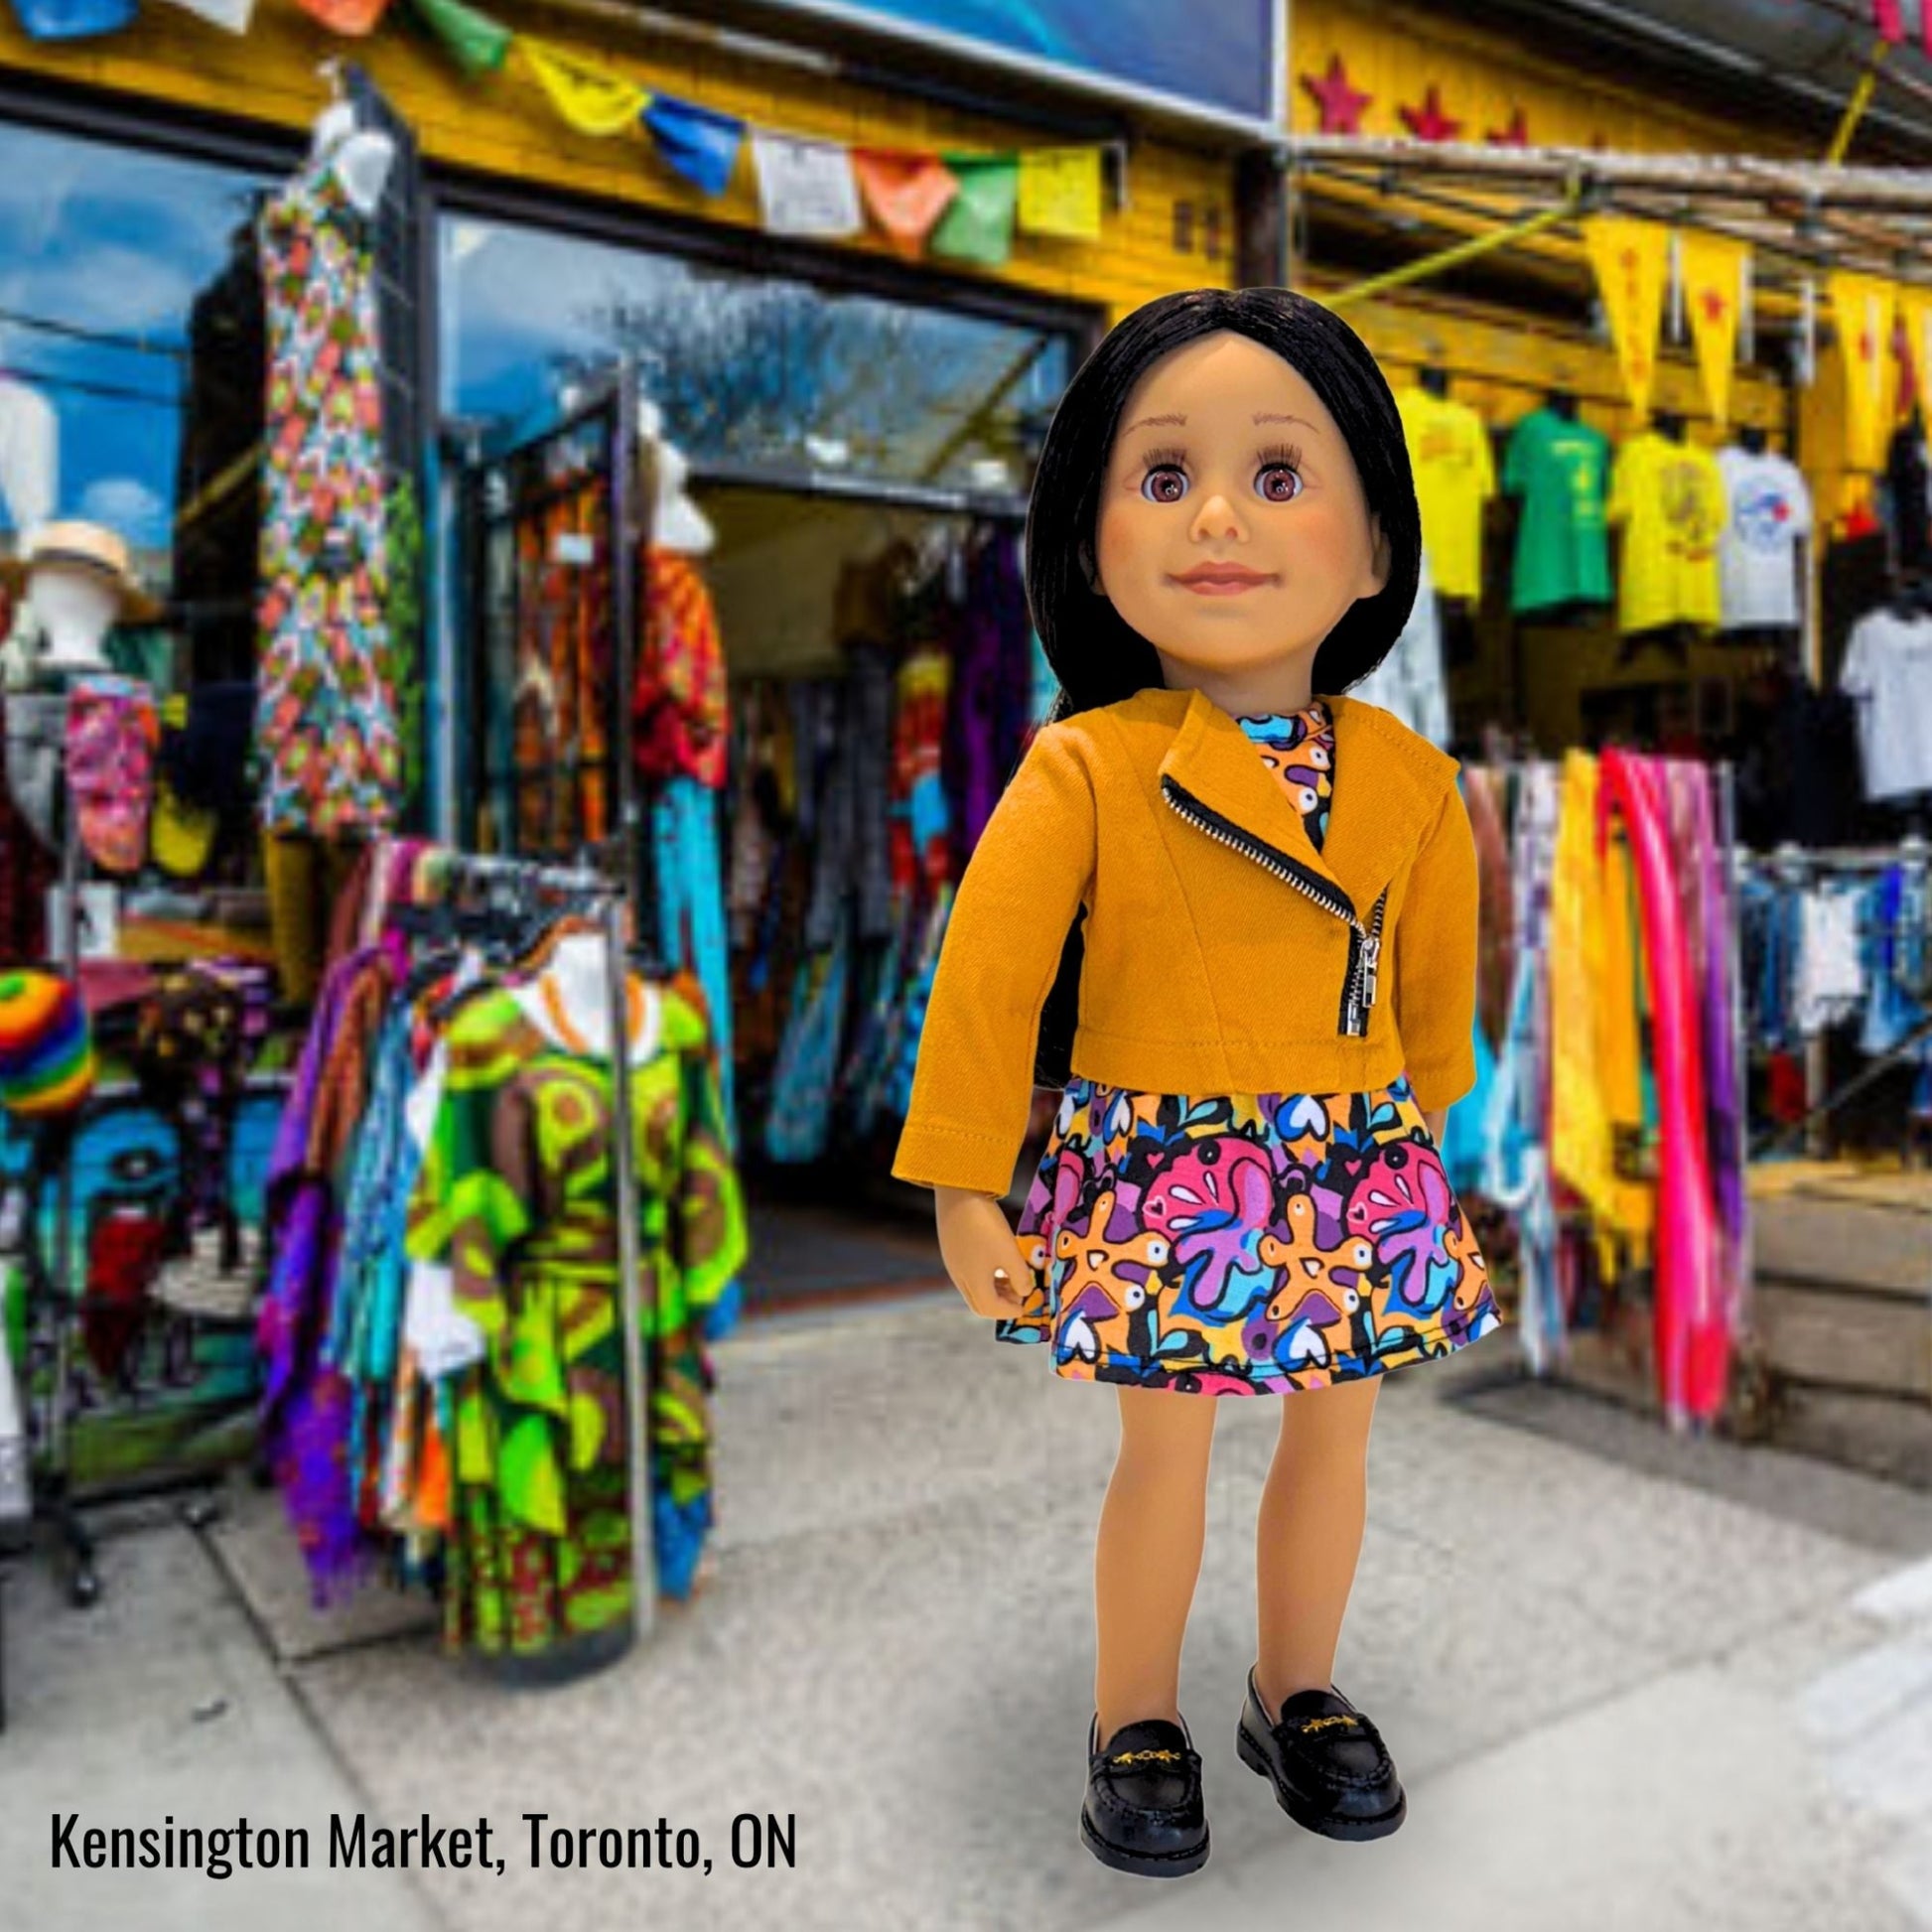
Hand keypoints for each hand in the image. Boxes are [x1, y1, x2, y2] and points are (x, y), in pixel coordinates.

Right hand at [933, 1184, 1034, 1318]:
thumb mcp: (1009, 1252)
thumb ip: (1020, 1277)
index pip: (990, 1309)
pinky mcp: (951, 1249)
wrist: (957, 1193)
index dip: (1010, 1311)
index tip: (1026, 1305)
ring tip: (1012, 1277)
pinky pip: (969, 1274)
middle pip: (979, 1303)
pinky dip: (985, 1276)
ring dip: (994, 1289)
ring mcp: (953, 1263)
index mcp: (972, 1282)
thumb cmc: (986, 1226)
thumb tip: (1025, 1291)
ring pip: (973, 1288)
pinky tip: (997, 1260)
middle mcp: (959, 1277)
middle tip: (1019, 1294)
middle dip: (1001, 1304)